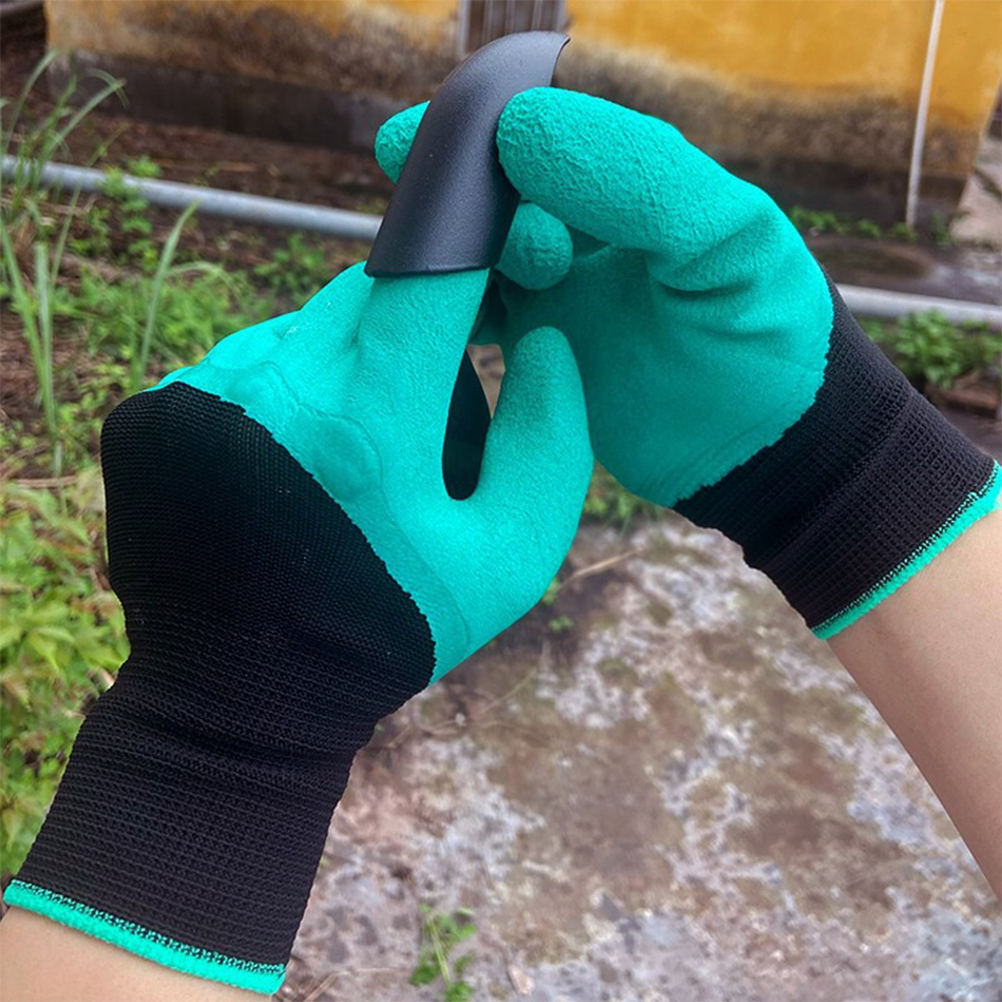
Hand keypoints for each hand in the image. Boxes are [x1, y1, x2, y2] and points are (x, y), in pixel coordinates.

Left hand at [6, 265, 591, 991]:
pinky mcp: (154, 412)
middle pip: (367, 294)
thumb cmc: (393, 626)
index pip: (428, 273)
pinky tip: (290, 470)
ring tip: (351, 462)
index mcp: (367, 425)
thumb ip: (551, 439)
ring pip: (306, 327)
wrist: (246, 696)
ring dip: (346, 367)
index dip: (470, 244)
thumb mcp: (512, 556)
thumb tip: (542, 340)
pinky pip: (249, 363)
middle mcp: (272, 388)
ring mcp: (201, 395)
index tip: (492, 248)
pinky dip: (286, 393)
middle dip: (413, 329)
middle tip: (422, 415)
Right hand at [376, 89, 997, 641]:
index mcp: (635, 178)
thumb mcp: (725, 241)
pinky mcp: (534, 348)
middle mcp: (589, 225)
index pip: (545, 129)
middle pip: (497, 189)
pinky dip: (449, 311)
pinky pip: (475, 315)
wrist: (759, 451)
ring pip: (476, 252)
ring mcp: (556, 288)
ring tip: (437, 278)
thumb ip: (640, 176)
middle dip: (460, 201)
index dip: (483, 132)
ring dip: (450, 259)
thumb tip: (521, 128)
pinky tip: (429, 319)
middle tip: (438, 226)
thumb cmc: (762, 339)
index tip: (428, 143)